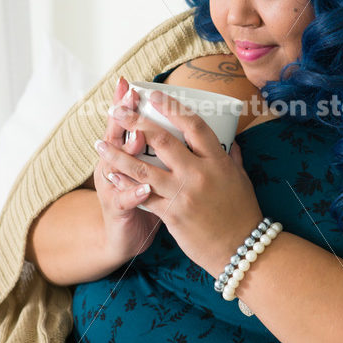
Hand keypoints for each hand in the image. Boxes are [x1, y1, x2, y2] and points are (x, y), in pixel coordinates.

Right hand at [93, 77, 161, 263]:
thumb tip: (192, 127)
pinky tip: (145, 188)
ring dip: (128, 150)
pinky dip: (135, 194)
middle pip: (117, 137)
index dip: (127, 104)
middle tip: (131, 96)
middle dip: (127, 116)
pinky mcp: (119, 212)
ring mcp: (115, 188)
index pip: (127, 125)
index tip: (132, 83)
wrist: (126, 237)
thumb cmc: (147, 200)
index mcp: (128, 155)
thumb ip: (166, 150)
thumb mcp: (150, 171)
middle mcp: (115, 167)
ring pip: (119, 166)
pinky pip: (127, 201)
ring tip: (138, 135)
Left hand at [95, 89, 262, 277]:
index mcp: (218, 161)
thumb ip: (231, 157)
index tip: (153, 94)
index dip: (172, 107)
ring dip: (118, 154)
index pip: (194, 125)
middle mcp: (199, 173)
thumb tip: (229, 139)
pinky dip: (125, 184)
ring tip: (100, 143)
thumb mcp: (241, 178)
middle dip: (136, 121)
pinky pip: (142, 196)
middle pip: (163, 140)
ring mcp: (184, 194)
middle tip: (117, 108)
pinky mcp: (172, 215)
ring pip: (144, 168)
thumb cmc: (242, 211)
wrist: (241, 248)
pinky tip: (111, 174)